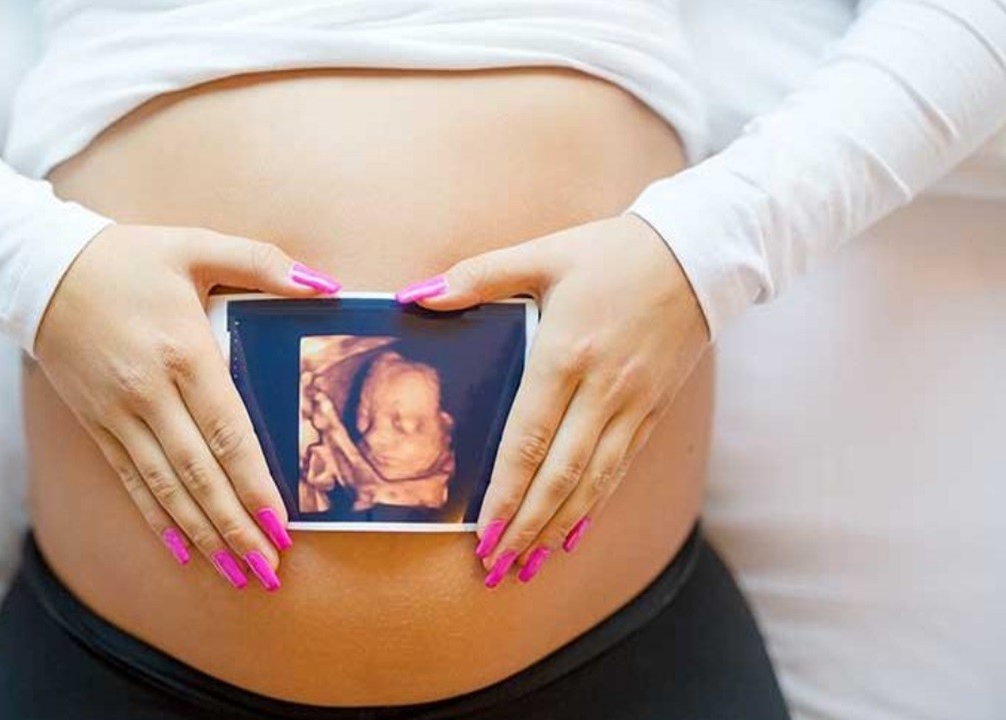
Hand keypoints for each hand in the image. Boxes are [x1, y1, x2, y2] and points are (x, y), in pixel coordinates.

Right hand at [34, 224, 340, 590]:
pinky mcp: (97, 424)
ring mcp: (119, 414)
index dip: (254, 484)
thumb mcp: (196, 244)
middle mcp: (150, 393)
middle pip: (200, 475)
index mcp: (184, 352)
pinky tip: (181, 550)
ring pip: (166, 489)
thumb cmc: (127, 257)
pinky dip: (157, 519)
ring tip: (235, 573)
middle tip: (267, 570)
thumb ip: (262, 262)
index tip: (281, 525)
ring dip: (202, 536)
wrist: (39, 269)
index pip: (228, 433)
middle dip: (236, 527)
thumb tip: (323, 285)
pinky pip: (131, 482)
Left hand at [395, 215, 708, 586]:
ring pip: (594, 482)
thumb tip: (418, 296)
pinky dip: (595, 506)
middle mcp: (602, 390)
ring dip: (559, 528)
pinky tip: (573, 533)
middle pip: (561, 475)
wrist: (698, 252)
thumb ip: (479, 277)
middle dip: (527, 527)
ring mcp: (632, 405)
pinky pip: (621, 469)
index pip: (529, 440)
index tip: (484, 532)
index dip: (506, 492)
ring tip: (530, 565)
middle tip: (498, 568)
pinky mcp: (653, 410)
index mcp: (566, 354)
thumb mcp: (543, 253)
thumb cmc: (613, 252)